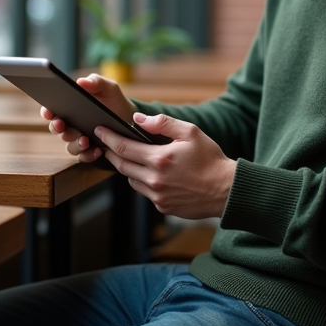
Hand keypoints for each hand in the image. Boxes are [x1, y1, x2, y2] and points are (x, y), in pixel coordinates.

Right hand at [40, 74, 135, 161]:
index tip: (48, 112)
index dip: (46, 111)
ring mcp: (78, 139)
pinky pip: (84, 156)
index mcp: (70, 108)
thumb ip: (95, 82)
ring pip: (69, 145)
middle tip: (61, 125)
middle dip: (57, 127)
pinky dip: (89, 154)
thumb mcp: (108, 88)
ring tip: (85, 140)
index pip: (52, 110)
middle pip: (56, 129)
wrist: (129, 118)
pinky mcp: (89, 151)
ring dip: (75, 143)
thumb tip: (81, 82)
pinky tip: (98, 150)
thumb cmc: (113, 100)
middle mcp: (70, 125)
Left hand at [94, 112, 236, 219]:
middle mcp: (155, 180)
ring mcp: (158, 196)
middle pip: (121, 166)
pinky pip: (145, 192)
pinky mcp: (163, 207)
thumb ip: (163, 123)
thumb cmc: (211, 159)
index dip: (108, 138)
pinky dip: (144, 181)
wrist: (227, 190)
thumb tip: (138, 119)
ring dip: (128, 168)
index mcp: (160, 159)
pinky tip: (153, 174)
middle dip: (111, 153)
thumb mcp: (190, 133)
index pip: (123, 148)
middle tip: (106, 143)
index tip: (99, 130)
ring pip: (131, 180)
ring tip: (131, 158)